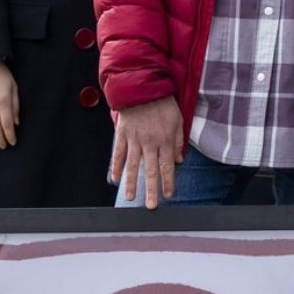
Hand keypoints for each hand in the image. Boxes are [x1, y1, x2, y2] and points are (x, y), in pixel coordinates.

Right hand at [111, 95, 183, 209]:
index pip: (167, 166)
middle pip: (150, 170)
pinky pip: (118, 153)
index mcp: (165, 140)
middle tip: (150, 206)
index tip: (168, 195)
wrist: (142, 87)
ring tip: (130, 197)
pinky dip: (116, 166)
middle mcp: (149, 142)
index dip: (168, 182)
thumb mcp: (178, 121)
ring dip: (131, 183)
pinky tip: (115, 179)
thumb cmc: (162, 104)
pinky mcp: (122, 134)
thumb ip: (178, 141)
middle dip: (151, 190)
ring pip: (132, 165)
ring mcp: (134, 139)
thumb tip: (178, 160)